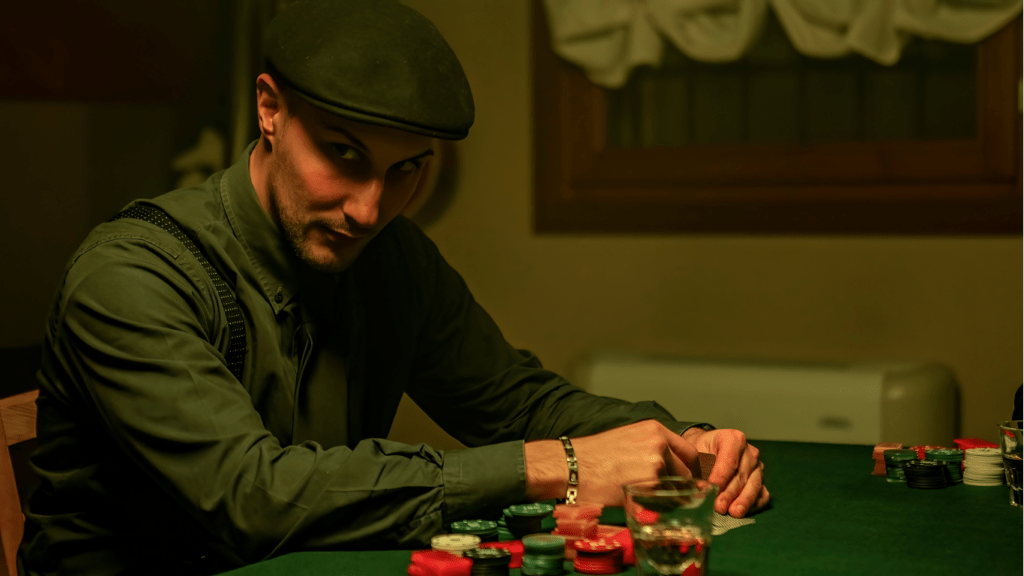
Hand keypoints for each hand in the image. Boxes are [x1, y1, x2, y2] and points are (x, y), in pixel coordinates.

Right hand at [525, 420, 698, 505]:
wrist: (570, 466)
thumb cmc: (593, 456)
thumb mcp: (627, 439)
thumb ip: (651, 448)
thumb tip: (668, 466)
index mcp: (654, 430)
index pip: (688, 452)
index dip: (687, 469)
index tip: (684, 480)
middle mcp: (658, 444)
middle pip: (686, 472)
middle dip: (679, 486)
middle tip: (663, 495)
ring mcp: (655, 464)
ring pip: (675, 489)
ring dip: (664, 497)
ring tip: (641, 497)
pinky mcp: (648, 484)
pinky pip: (662, 502)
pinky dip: (654, 507)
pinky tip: (635, 502)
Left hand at [683, 428, 768, 517]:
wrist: (709, 450)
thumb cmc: (702, 450)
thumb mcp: (696, 453)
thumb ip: (698, 469)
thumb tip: (701, 489)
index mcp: (734, 439)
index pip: (729, 461)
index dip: (720, 478)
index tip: (709, 490)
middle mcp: (750, 453)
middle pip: (742, 476)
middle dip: (729, 493)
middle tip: (719, 507)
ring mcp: (757, 468)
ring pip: (754, 486)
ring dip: (743, 501)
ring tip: (733, 513)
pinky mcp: (760, 481)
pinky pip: (762, 495)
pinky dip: (754, 505)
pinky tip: (743, 512)